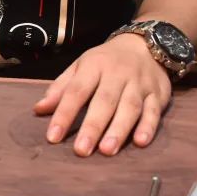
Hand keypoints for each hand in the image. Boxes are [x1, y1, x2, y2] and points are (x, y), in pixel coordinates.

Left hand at [34, 34, 171, 156]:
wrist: (144, 45)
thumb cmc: (105, 61)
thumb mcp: (80, 67)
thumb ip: (60, 88)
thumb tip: (38, 110)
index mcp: (94, 66)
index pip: (76, 91)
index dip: (64, 114)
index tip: (53, 137)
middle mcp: (118, 74)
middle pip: (104, 101)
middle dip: (92, 126)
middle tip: (81, 150)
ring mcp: (140, 84)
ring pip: (130, 107)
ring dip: (119, 129)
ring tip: (107, 151)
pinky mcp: (158, 94)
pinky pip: (154, 111)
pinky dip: (148, 126)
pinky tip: (140, 142)